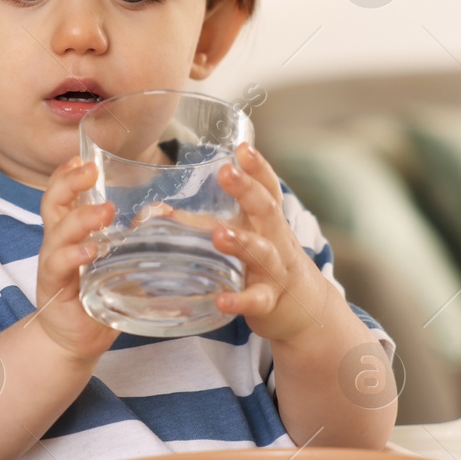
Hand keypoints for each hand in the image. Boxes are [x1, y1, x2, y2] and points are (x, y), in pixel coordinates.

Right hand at [32, 156, 119, 363]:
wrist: (76, 340)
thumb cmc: (97, 297)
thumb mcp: (120, 263)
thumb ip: (136, 240)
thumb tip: (163, 214)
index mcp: (70, 232)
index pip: (62, 194)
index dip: (67, 174)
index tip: (81, 157)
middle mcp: (57, 244)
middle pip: (53, 203)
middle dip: (69, 183)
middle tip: (90, 171)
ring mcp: (53, 265)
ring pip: (57, 232)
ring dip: (80, 219)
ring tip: (105, 211)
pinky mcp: (53, 289)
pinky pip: (58, 266)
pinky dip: (73, 256)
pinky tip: (90, 250)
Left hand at [211, 142, 333, 344]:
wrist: (306, 310)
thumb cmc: (265, 265)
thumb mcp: (245, 238)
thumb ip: (201, 223)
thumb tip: (155, 210)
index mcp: (269, 222)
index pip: (268, 189)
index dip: (258, 168)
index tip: (243, 149)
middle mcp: (277, 241)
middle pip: (267, 210)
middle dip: (247, 190)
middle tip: (226, 173)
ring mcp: (276, 271)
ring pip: (263, 253)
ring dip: (243, 242)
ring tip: (220, 234)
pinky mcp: (269, 302)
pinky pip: (256, 300)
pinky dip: (240, 301)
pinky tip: (222, 300)